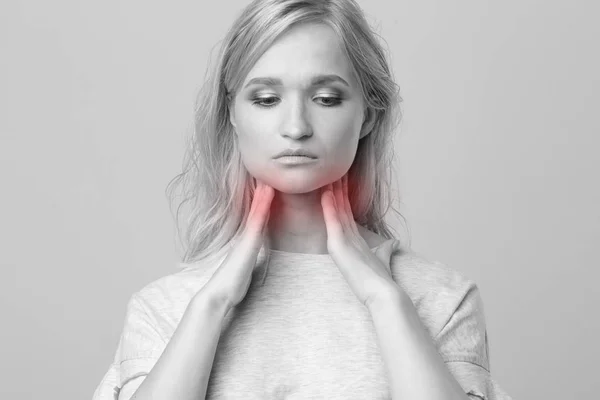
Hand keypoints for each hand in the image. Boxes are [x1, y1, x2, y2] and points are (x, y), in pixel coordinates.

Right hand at [200, 179, 273, 310]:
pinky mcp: (248, 241)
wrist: (219, 294)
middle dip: (262, 193)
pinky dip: (263, 203)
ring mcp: (246, 237)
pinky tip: (268, 190)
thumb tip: (251, 262)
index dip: (262, 204)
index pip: (257, 220)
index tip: (267, 189)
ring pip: (257, 209)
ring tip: (269, 175)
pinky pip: (258, 218)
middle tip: (268, 175)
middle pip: (256, 210)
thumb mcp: (244, 270)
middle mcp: (245, 236)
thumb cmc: (232, 286)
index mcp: (246, 243)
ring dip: (263, 192)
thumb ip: (249, 263)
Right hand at [320, 174, 400, 309]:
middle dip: (336, 190)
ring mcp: (339, 242)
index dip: (345, 196)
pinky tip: (327, 194)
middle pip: (339, 208)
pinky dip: (329, 207)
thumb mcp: (383, 258)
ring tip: (325, 177)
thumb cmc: (379, 278)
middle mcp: (344, 239)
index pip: (347, 213)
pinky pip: (333, 221)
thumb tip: (394, 242)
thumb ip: (385, 248)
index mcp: (354, 240)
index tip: (342, 179)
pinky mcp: (337, 246)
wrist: (380, 292)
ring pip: (334, 211)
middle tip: (331, 171)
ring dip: (330, 193)